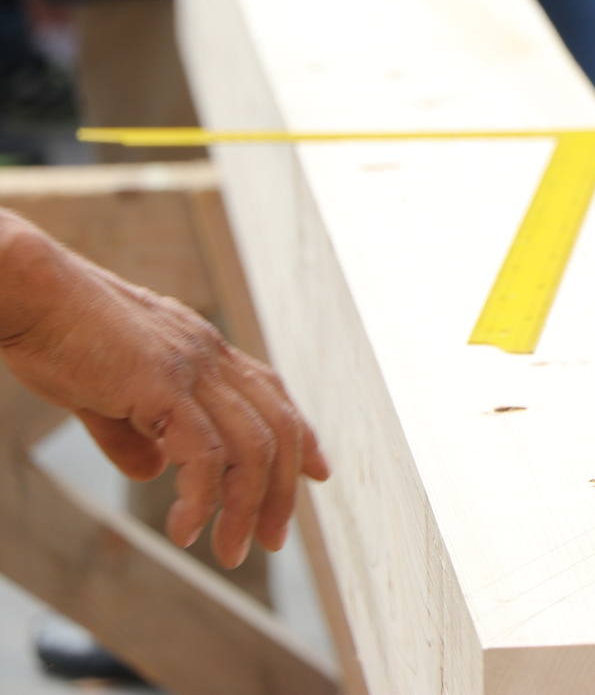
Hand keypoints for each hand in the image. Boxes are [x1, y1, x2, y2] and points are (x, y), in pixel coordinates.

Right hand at [0, 216, 329, 567]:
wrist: (24, 291)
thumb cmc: (53, 333)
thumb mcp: (100, 390)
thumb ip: (131, 432)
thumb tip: (152, 472)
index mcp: (202, 350)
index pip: (273, 394)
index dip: (301, 435)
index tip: (317, 474)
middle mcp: (209, 355)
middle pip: (277, 428)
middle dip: (282, 490)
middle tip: (272, 541)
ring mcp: (191, 367)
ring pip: (252, 447)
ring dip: (248, 508)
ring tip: (230, 552)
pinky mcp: (162, 383)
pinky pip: (204, 453)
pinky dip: (202, 498)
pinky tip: (186, 530)